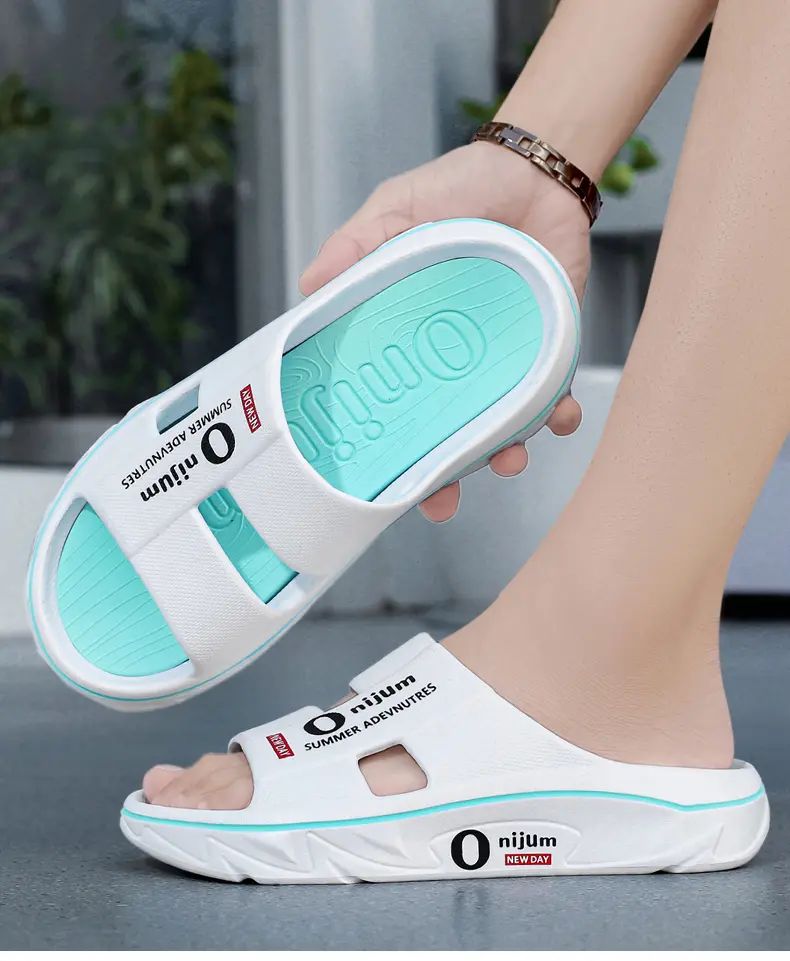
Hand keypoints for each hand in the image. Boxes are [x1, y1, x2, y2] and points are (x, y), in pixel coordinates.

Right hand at [300, 140, 588, 520]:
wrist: (535, 173)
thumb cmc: (458, 190)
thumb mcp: (396, 211)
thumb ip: (358, 245)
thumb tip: (309, 286)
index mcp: (406, 340)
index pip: (387, 403)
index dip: (381, 446)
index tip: (374, 483)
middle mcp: (449, 364)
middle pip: (440, 436)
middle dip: (441, 480)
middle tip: (440, 504)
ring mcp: (498, 363)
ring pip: (497, 430)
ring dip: (503, 456)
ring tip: (508, 461)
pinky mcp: (547, 352)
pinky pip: (552, 398)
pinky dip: (557, 416)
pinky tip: (559, 417)